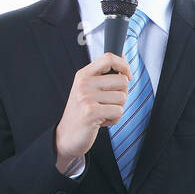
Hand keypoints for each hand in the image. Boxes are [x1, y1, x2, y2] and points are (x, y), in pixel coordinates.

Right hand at [54, 52, 132, 171]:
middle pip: (122, 80)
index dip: (124, 65)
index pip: (108, 58)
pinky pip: (119, 111)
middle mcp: (83, 84)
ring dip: (117, 109)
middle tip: (107, 103)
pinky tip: (101, 121)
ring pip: (122, 98)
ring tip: (102, 112)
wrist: (66, 136)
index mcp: (83, 75)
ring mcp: (86, 98)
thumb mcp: (87, 89)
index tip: (128, 75)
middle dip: (122, 94)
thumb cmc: (81, 112)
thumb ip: (103, 75)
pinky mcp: (91, 112)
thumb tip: (122, 58)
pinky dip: (114, 119)